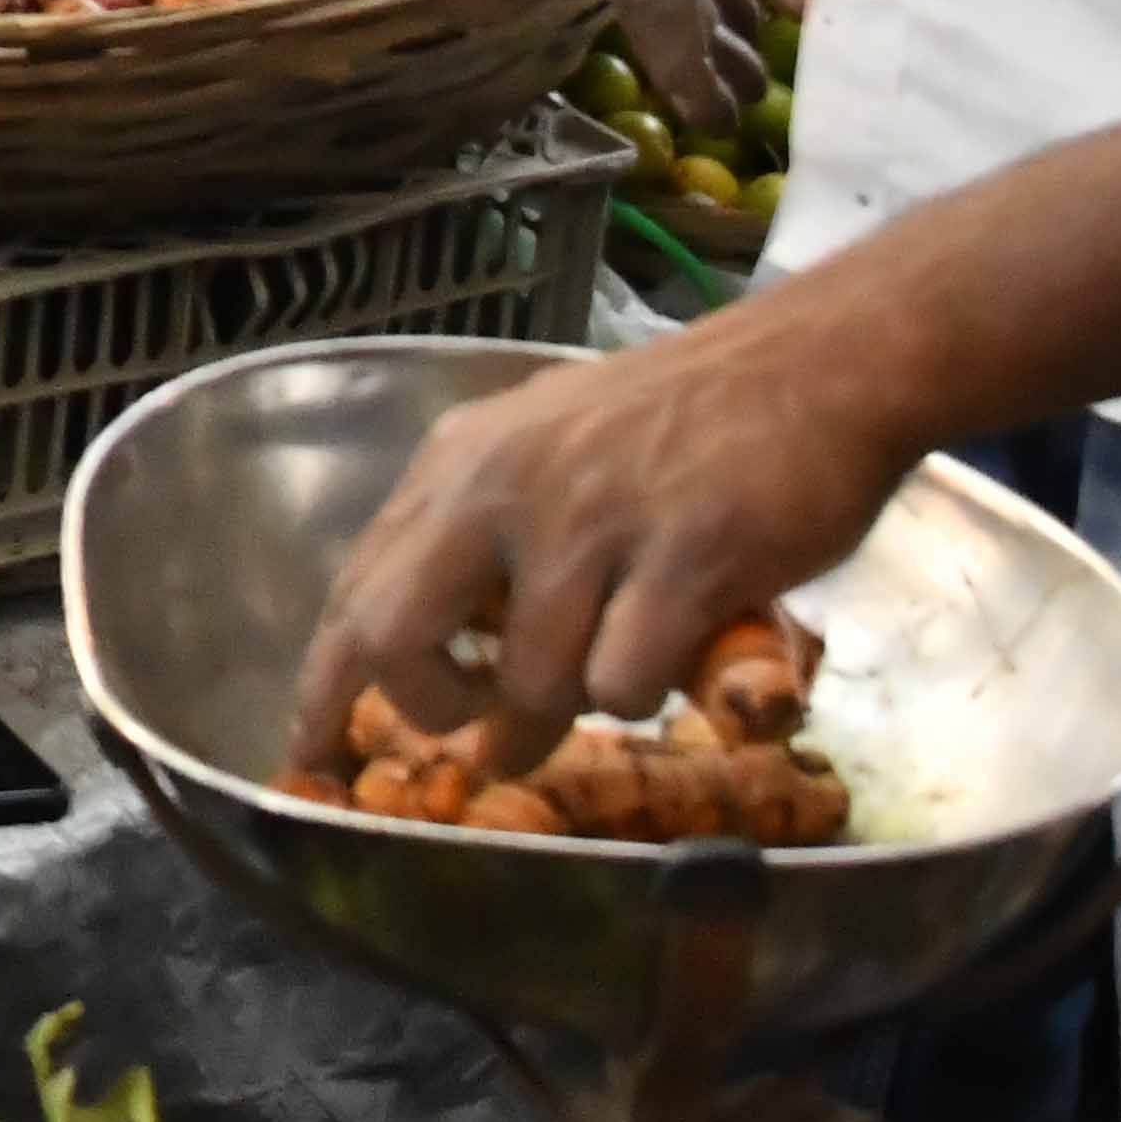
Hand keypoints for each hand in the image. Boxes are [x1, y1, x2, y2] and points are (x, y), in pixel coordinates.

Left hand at [290, 292, 937, 789]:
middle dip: (435, 710)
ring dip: (577, 702)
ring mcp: (590, 521)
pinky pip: (625, 685)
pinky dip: (649, 692)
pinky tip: (681, 638)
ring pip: (531, 684)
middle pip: (397, 639)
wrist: (812, 368)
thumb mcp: (545, 451)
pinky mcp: (680, 560)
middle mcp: (503, 485)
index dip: (326, 685)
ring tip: (630, 644)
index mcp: (460, 462)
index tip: (307, 753)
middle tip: (485, 731)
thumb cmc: (679, 423)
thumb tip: (435, 671)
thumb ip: (481, 541)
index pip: (358, 588)